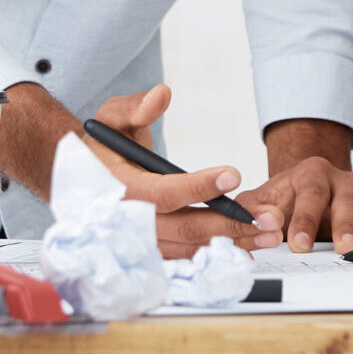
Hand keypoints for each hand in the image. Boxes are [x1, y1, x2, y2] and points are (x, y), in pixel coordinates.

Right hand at [84, 85, 285, 255]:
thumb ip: (135, 107)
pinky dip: (218, 254)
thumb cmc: (102, 146)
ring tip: (271, 234)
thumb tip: (162, 95)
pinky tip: (248, 247)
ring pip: (192, 247)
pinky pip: (188, 258)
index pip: (164, 192)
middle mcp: (131, 223)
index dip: (199, 186)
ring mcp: (143, 242)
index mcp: (121, 190)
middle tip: (271, 218)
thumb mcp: (112, 118)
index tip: (234, 174)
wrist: (81, 180)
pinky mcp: (153, 252)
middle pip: (186, 228)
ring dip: (234, 243)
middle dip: (232, 224)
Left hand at [242, 118, 352, 252]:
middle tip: (344, 249)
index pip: (312, 193)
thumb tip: (264, 222)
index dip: (306, 219)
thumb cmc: (283, 201)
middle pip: (347, 200)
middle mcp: (342, 180)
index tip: (299, 245)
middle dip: (346, 226)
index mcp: (312, 172)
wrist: (306, 191)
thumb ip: (252, 211)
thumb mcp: (259, 202)